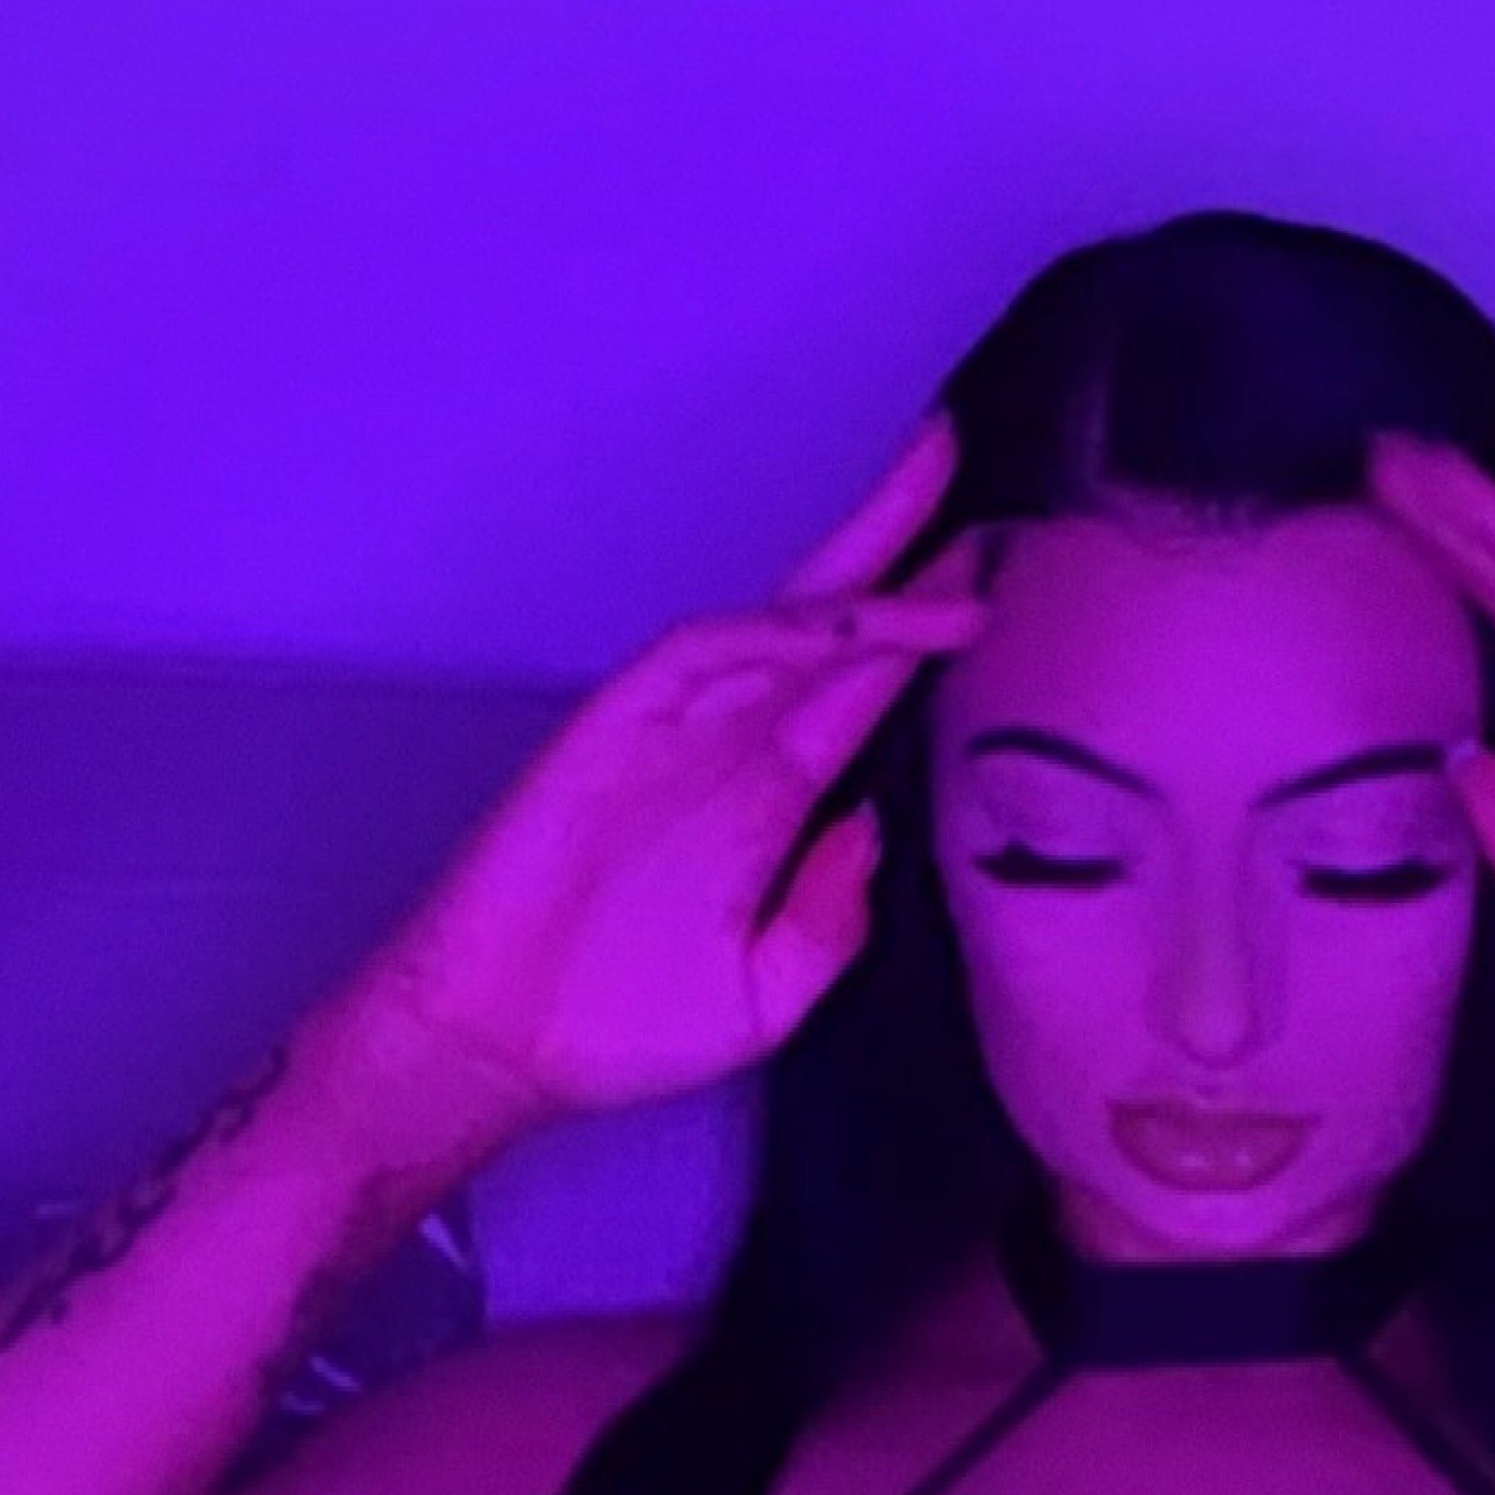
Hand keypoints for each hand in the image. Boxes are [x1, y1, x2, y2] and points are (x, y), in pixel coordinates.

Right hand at [336, 414, 984, 1137]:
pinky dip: (778, 632)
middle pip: (833, 623)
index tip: (995, 575)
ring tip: (928, 490)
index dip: (924, 629)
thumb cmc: (620, 1028)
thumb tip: (872, 827)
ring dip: (859, 562)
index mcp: (772, 800)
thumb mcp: (765, 995)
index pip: (862, 690)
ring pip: (783, 619)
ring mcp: (678, 728)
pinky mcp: (618, 725)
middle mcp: (733, 745)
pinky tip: (845, 622)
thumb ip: (828, 918)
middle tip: (954, 447)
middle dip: (896, 538)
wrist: (498, 1047)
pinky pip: (707, 655)